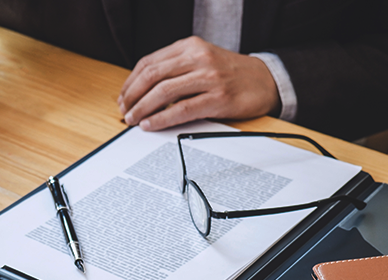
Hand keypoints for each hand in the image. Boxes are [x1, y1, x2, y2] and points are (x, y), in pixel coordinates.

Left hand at [117, 36, 280, 130]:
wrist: (265, 80)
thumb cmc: (230, 74)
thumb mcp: (201, 60)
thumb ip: (176, 69)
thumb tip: (142, 90)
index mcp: (190, 46)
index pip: (149, 62)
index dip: (130, 82)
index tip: (122, 97)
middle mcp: (198, 57)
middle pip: (152, 76)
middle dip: (132, 96)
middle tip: (123, 111)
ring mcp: (208, 77)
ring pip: (164, 92)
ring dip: (142, 108)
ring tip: (132, 120)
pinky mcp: (217, 97)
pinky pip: (182, 109)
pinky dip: (161, 119)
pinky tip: (150, 125)